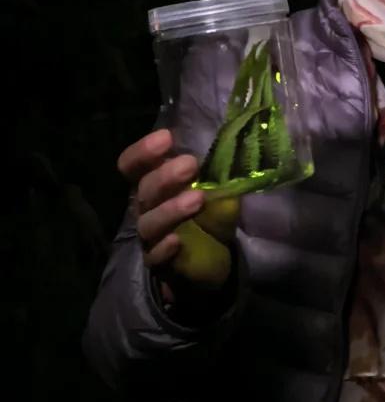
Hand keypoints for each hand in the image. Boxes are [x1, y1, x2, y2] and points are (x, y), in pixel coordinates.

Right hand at [118, 129, 234, 292]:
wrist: (210, 257)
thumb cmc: (207, 212)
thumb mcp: (212, 186)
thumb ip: (214, 168)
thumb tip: (235, 141)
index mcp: (154, 183)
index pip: (132, 165)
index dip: (143, 151)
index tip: (166, 138)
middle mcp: (146, 207)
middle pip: (144, 190)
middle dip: (165, 176)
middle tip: (190, 164)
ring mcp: (150, 236)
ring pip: (148, 223)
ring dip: (170, 210)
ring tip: (197, 199)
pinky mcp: (158, 263)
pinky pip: (154, 257)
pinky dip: (163, 249)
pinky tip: (176, 241)